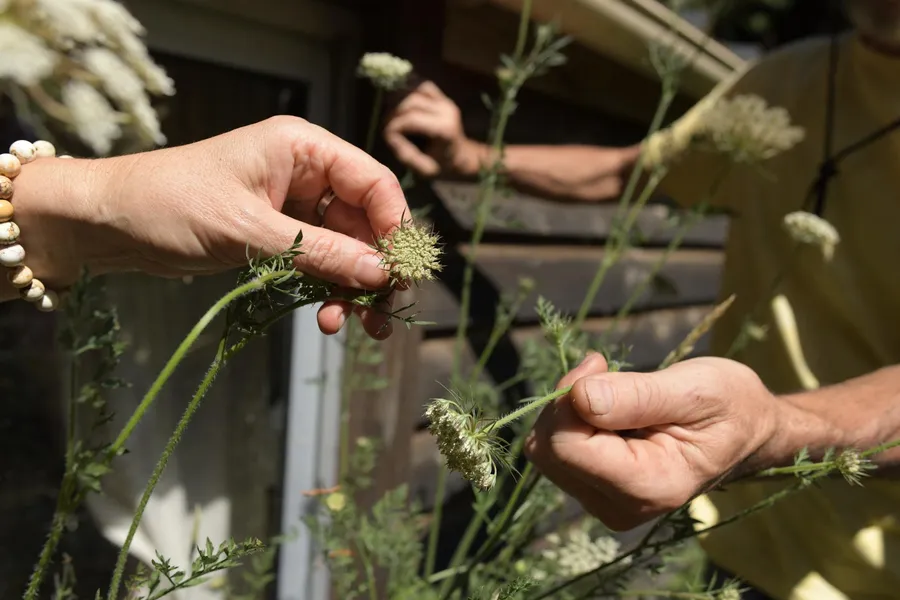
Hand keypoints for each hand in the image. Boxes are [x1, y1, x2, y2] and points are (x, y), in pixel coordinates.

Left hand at [9, 116, 407, 338]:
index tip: (401, 273)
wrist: (109, 223)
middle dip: (376, 268)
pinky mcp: (278, 236)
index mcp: (302, 148)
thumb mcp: (248, 230)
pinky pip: (320, 264)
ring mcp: (293, 207)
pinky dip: (328, 291)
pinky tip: (328, 319)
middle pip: (366, 221)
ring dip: (355, 287)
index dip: (394, 227)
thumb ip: (318, 252)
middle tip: (384, 313)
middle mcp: (305, 173)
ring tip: (359, 327)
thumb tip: (380, 275)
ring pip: (346, 248)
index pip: (372, 182)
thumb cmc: (170, 206)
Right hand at [383, 81, 484, 177]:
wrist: (460, 157)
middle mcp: (447, 111)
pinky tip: (401, 102)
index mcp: (444, 129)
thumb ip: (407, 154)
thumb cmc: (442, 166)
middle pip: (411, 102)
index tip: (387, 136)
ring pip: (415, 90)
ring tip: (393, 114)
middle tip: (386, 125)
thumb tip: (390, 135)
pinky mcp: (443, 98)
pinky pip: (422, 86)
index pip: (410, 119)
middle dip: (394, 113)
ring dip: (400, 100)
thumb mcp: (424, 169)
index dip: (393, 126)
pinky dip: (409, 91)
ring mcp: (446, 102)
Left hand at [524, 352, 778, 530]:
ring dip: (568, 408)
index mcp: (649, 486)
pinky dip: (571, 418)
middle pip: (548, 449)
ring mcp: (604, 502)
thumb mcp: (694, 389)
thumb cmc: (730, 406)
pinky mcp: (595, 490)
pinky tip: (607, 405)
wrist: (748, 431)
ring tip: (613, 387)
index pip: (566, 447)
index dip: (568, 399)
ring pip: (546, 449)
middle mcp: (619, 506)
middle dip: (565, 401)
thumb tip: (579, 396)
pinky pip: (557, 449)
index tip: (598, 363)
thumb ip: (637, 396)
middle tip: (603, 367)